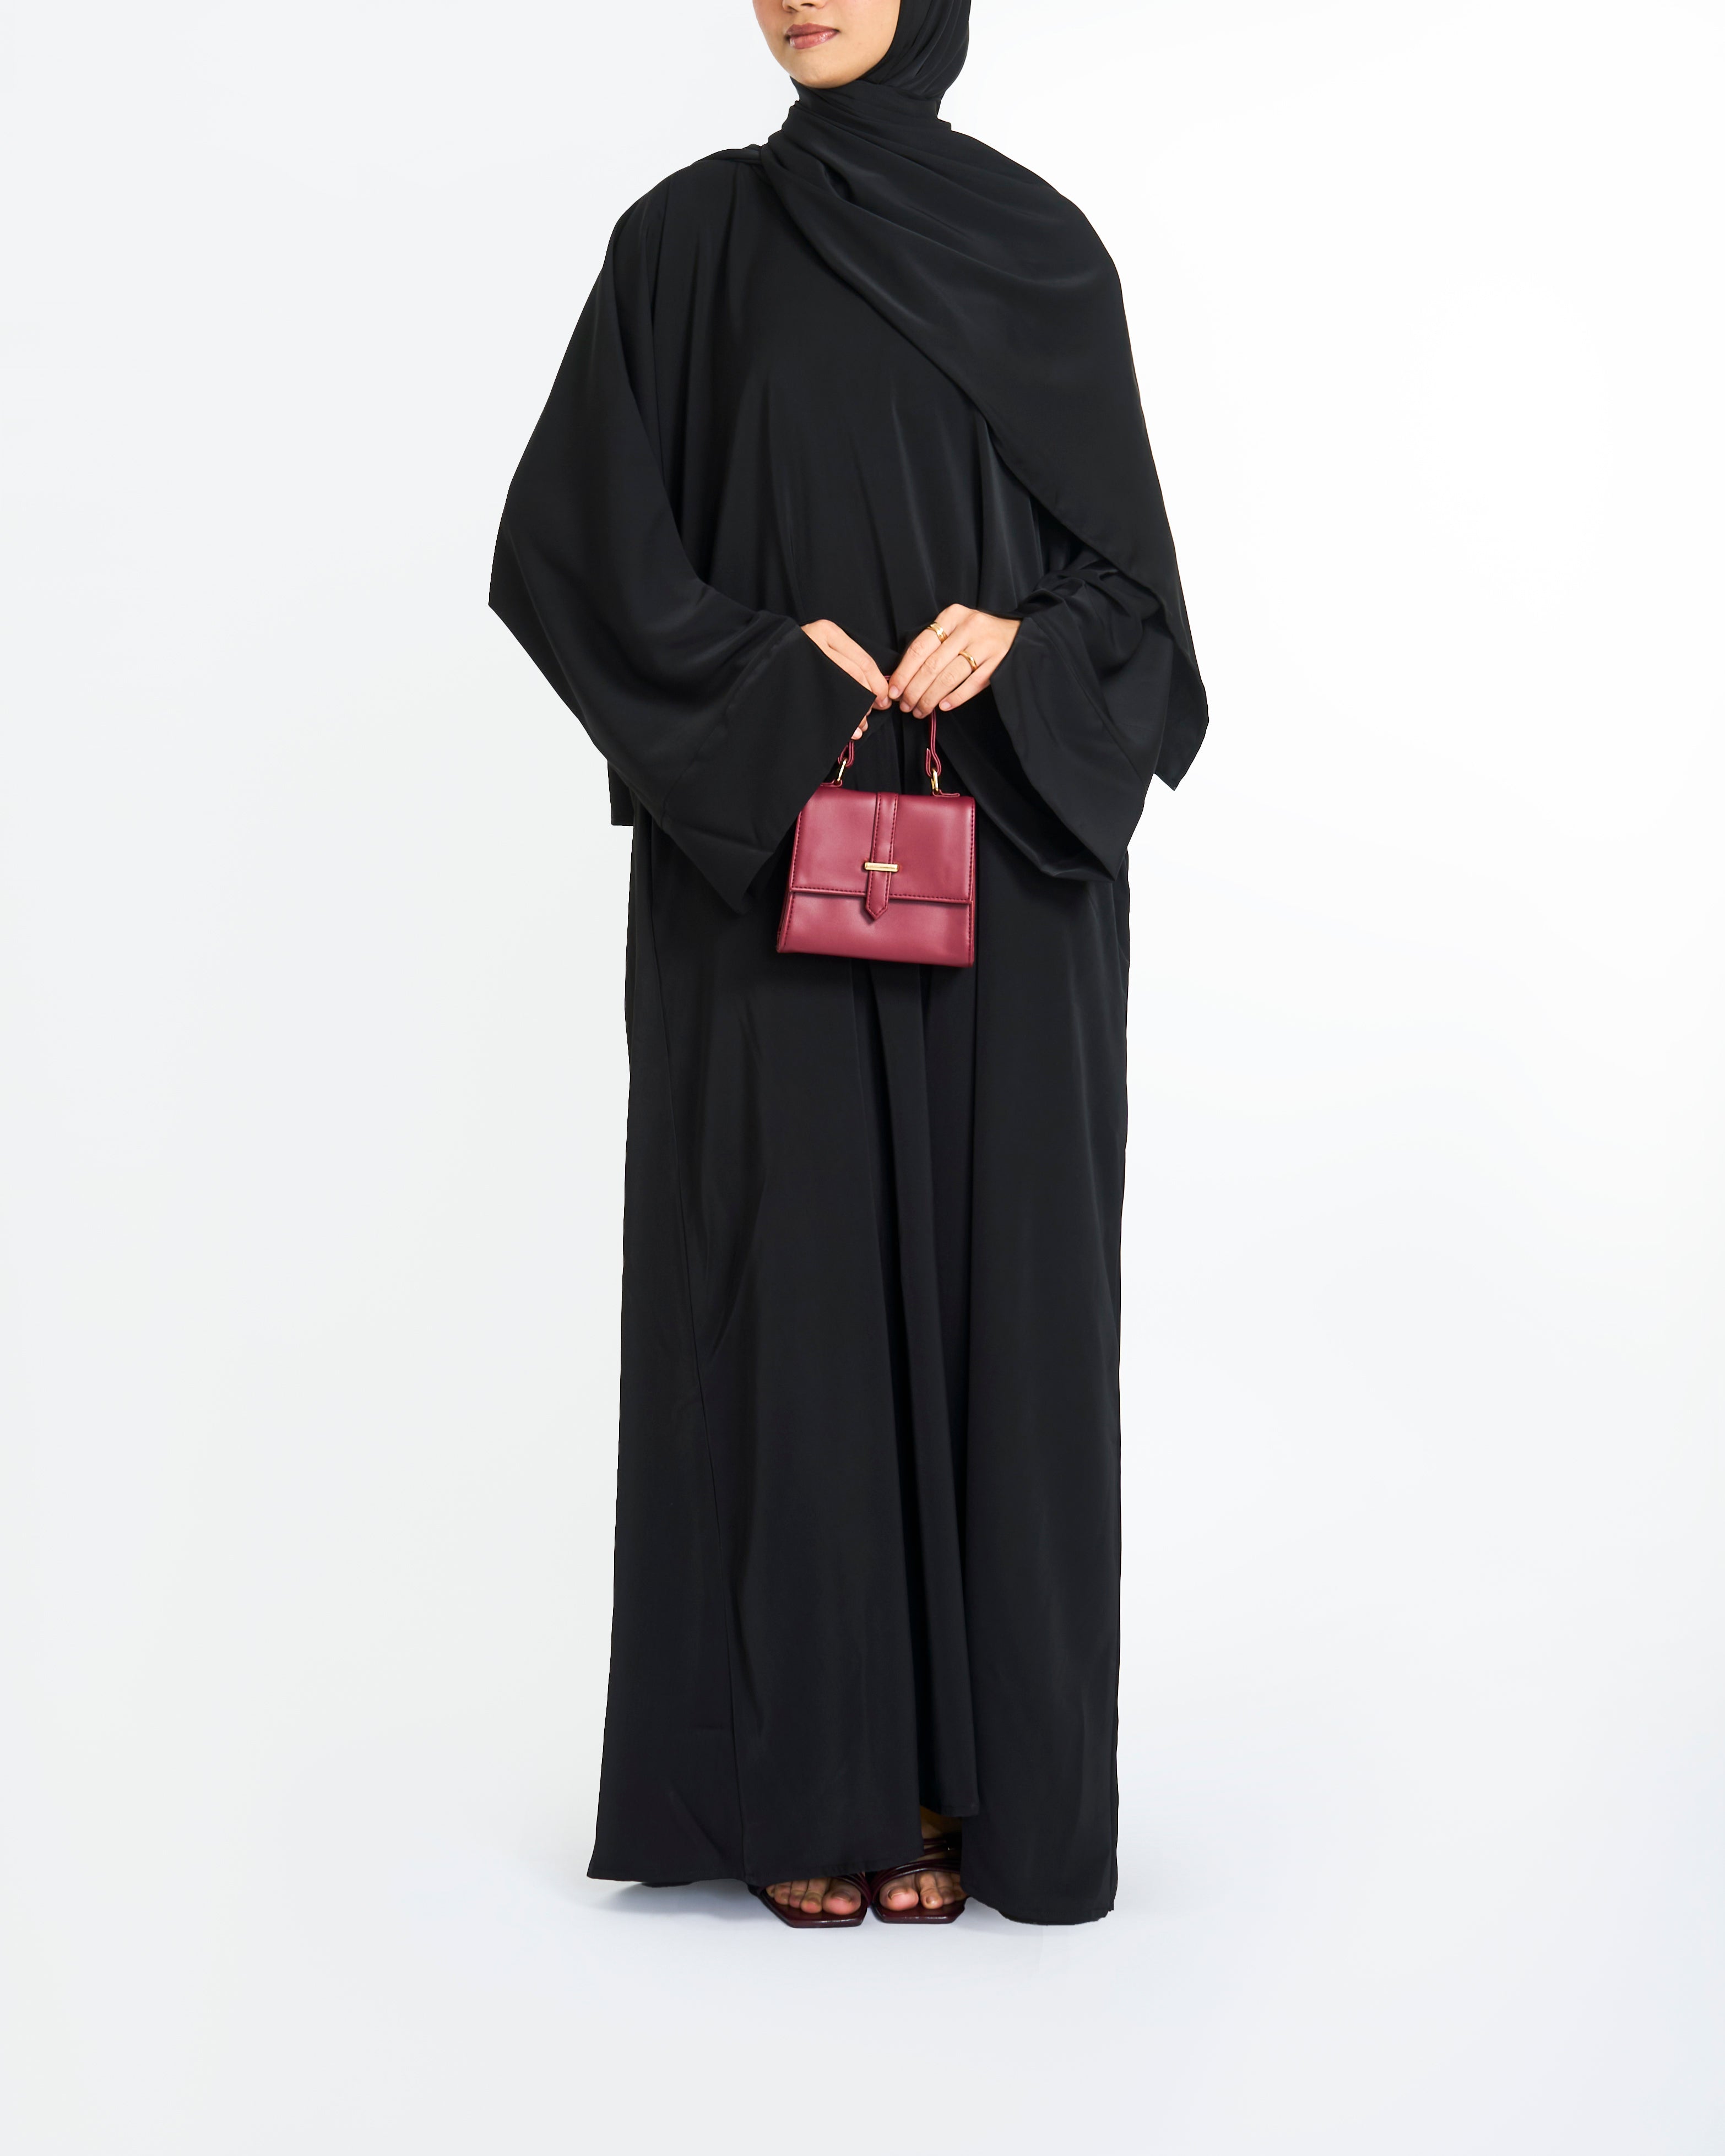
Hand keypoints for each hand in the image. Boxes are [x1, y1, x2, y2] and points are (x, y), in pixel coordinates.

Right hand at [802, 620, 889, 738]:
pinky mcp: (796, 676)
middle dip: (869, 699)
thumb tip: (879, 693)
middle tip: (871, 716)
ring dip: (858, 711)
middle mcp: (816, 641)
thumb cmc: (800, 657)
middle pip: (856, 675)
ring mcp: (806, 658)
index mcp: (828, 632)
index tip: (885, 701)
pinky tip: (849, 730)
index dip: (879, 684)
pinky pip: (827, 701)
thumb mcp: (825, 648)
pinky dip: (844, 719)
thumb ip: (849, 663)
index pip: (864, 661)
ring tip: (860, 725)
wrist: (764, 658)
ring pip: (844, 686)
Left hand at [889, 607, 1020, 718]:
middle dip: (915, 690)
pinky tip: (943, 707)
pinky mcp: (999, 663)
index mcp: (952, 616)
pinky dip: (955, 698)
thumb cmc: (978, 635)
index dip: (904, 672)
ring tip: (920, 710)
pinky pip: (972, 685)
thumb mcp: (955, 628)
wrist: (1019, 635)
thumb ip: (933, 645)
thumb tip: (903, 677)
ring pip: (949, 677)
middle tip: (905, 706)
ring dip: (931, 698)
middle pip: (932, 665)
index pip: (920, 647)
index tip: (894, 691)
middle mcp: (968, 627)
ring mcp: (985, 645)